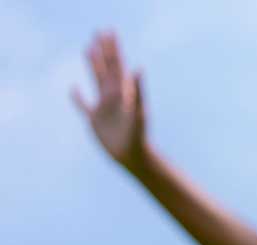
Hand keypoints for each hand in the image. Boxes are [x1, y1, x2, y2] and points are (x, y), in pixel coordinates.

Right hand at [71, 31, 146, 167]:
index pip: (117, 65)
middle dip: (103, 50)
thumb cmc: (138, 135)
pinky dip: (77, 97)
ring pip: (96, 80)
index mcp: (123, 92)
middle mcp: (113, 96)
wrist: (133, 155)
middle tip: (99, 33)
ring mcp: (104, 106)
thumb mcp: (138, 111)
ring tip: (88, 49)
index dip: (112, 48)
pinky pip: (83, 105)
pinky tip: (73, 88)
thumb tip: (138, 68)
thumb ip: (138, 90)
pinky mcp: (95, 119)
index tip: (108, 32)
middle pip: (107, 68)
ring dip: (92, 64)